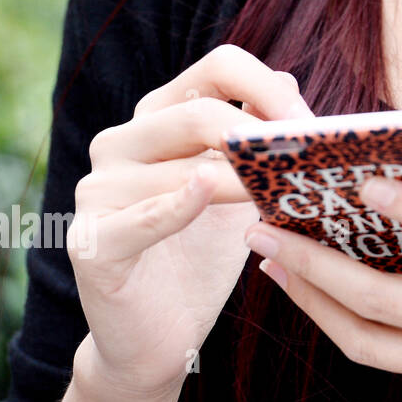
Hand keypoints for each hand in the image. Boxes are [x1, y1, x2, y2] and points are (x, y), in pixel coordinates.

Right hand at [64, 43, 313, 401]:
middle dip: (262, 136)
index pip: (218, 67)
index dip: (269, 87)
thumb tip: (290, 81)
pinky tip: (208, 195)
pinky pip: (143, 217)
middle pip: (201, 111)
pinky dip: (180, 206)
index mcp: (160, 116)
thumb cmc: (205, 253)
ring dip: (244, 183)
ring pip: (184, 168)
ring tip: (281, 199)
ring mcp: (99, 189)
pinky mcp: (92, 241)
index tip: (308, 123)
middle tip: (307, 161)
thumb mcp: (241, 188)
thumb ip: (257, 137)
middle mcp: (121, 142)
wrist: (161, 334)